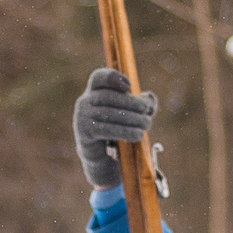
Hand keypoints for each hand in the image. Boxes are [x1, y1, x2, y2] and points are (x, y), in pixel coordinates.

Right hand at [72, 67, 155, 189]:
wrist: (101, 156)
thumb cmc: (116, 129)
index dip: (112, 77)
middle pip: (108, 96)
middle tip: (147, 110)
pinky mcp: (85, 133)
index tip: (129, 85)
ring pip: (109, 113)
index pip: (98, 78)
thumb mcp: (130, 114)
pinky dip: (125, 132)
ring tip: (147, 124)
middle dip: (131, 102)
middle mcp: (84, 102)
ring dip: (132, 118)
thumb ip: (142, 104)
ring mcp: (82, 117)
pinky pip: (106, 130)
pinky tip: (138, 135)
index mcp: (94, 92)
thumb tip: (150, 99)